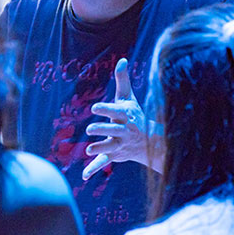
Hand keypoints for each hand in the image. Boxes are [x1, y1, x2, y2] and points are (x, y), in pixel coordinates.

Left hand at [82, 58, 156, 179]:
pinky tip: (85, 175)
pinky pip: (104, 162)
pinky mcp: (114, 155)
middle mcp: (123, 130)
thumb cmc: (134, 115)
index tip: (94, 108)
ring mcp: (119, 143)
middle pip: (113, 130)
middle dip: (102, 129)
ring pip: (109, 147)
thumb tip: (122, 59)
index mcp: (125, 115)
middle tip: (90, 128)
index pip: (115, 112)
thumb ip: (123, 80)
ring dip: (99, 148)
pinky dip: (94, 169)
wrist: (148, 141)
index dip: (105, 109)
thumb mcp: (129, 98)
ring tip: (89, 149)